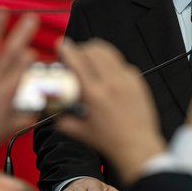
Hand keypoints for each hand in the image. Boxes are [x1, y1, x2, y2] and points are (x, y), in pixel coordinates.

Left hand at [0, 8, 38, 144]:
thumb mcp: (9, 128)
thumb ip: (24, 117)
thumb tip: (35, 112)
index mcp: (7, 93)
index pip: (21, 71)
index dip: (28, 60)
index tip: (34, 52)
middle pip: (10, 52)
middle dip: (21, 33)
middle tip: (31, 19)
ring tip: (1, 11)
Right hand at [56, 39, 164, 184]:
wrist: (138, 146)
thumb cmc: (111, 141)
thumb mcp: (80, 132)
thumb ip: (62, 119)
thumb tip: (53, 109)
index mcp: (95, 94)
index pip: (78, 62)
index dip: (67, 50)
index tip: (62, 45)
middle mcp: (112, 84)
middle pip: (95, 50)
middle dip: (82, 49)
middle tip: (77, 56)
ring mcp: (127, 81)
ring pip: (110, 52)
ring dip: (97, 52)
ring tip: (91, 60)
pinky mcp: (138, 82)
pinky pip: (122, 64)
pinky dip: (111, 64)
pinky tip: (108, 75)